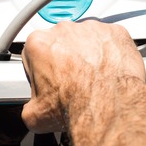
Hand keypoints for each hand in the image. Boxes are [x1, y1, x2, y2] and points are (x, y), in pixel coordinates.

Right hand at [20, 20, 145, 133]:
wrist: (109, 108)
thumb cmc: (76, 106)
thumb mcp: (35, 116)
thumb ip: (29, 106)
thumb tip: (33, 110)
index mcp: (39, 43)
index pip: (34, 53)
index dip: (41, 70)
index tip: (49, 81)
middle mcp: (65, 30)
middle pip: (61, 42)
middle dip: (66, 59)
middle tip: (73, 83)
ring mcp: (92, 29)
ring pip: (87, 40)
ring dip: (89, 55)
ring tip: (93, 79)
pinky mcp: (116, 33)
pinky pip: (111, 41)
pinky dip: (111, 54)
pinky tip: (110, 72)